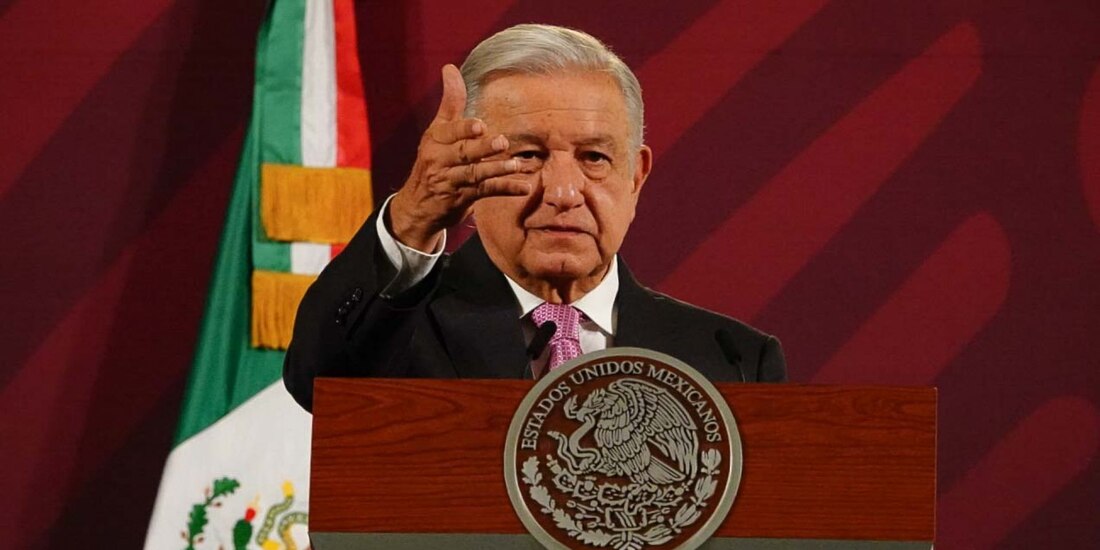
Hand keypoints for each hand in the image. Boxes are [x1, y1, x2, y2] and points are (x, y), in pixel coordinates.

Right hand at [388, 64, 528, 251]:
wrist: (417, 206)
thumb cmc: (432, 161)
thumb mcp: (437, 132)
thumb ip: (449, 102)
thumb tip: (449, 68)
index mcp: (435, 140)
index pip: (449, 132)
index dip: (464, 129)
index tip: (479, 125)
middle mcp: (440, 160)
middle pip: (463, 153)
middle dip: (482, 148)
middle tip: (502, 142)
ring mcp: (450, 181)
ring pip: (475, 174)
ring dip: (496, 169)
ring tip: (515, 165)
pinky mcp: (462, 199)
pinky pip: (486, 192)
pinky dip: (505, 189)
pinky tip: (524, 188)